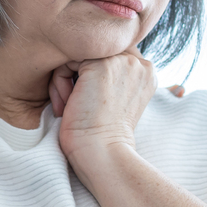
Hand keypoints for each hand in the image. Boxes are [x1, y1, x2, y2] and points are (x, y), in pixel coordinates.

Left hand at [50, 51, 158, 173]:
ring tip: (68, 106)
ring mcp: (122, 61)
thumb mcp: (116, 101)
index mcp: (146, 72)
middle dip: (78, 77)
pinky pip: (67, 62)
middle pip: (94, 53)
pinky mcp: (100, 65)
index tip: (87, 104)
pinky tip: (66, 105)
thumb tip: (87, 64)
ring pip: (79, 56)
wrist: (101, 153)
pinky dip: (59, 83)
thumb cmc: (102, 135)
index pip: (109, 58)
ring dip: (66, 81)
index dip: (91, 78)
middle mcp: (140, 63)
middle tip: (73, 104)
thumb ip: (113, 77)